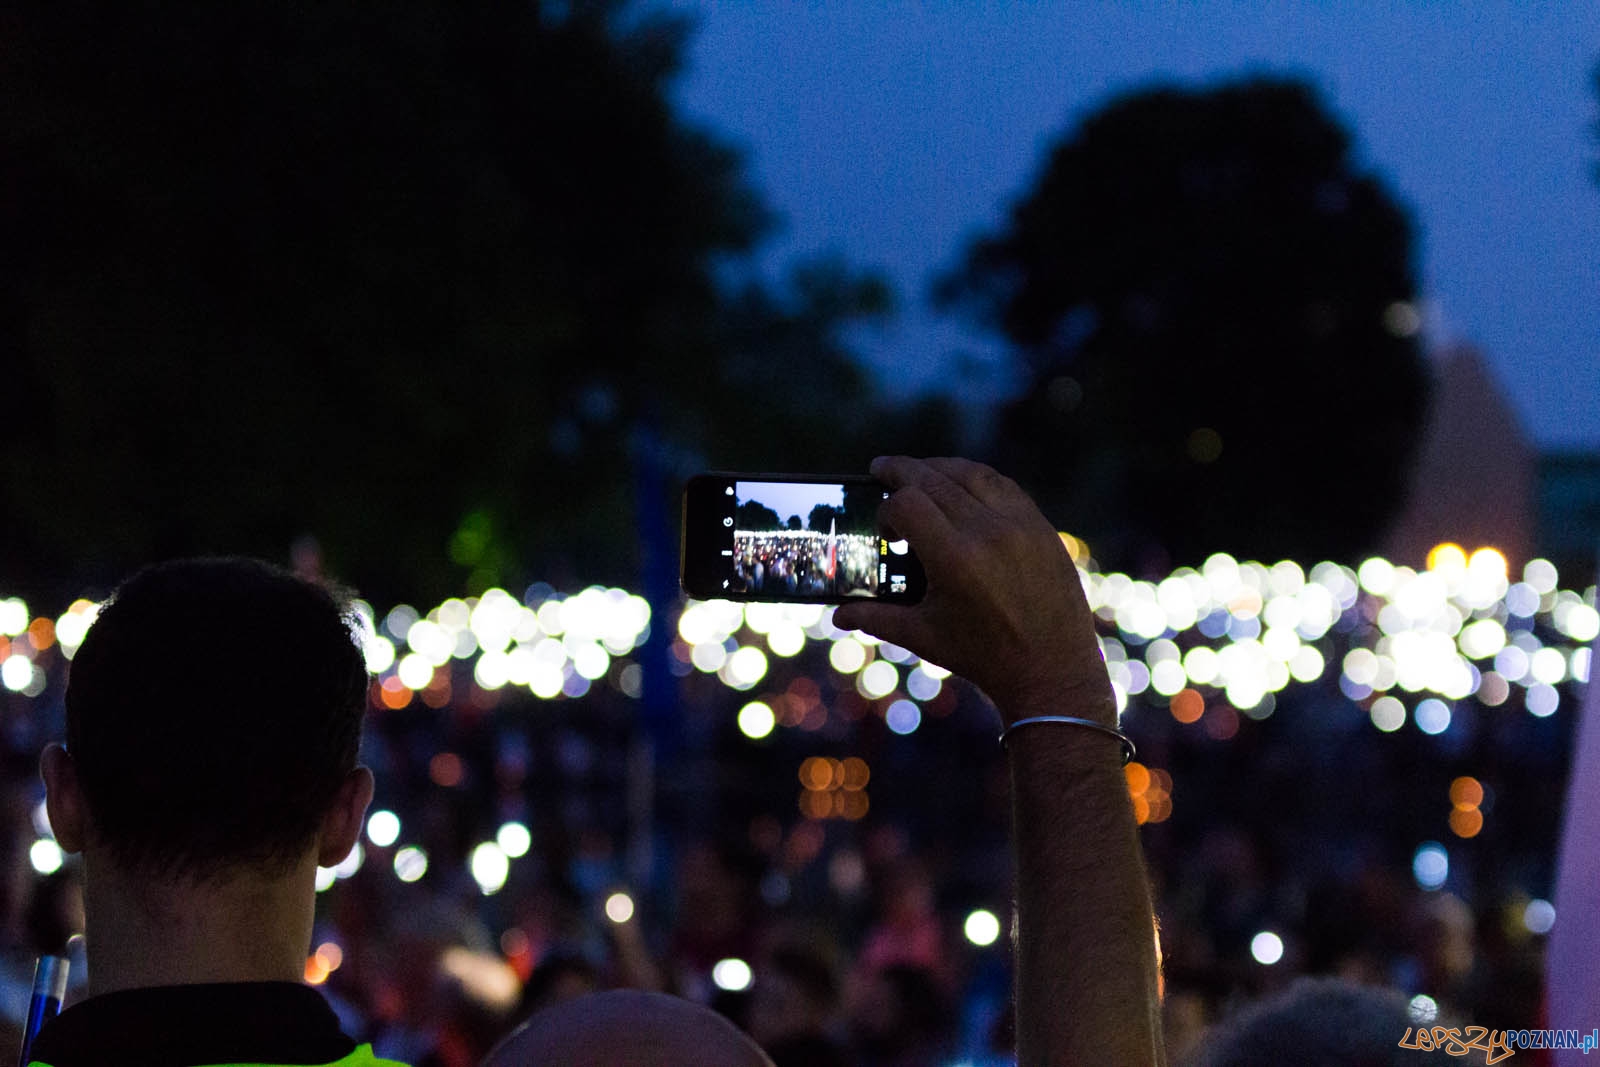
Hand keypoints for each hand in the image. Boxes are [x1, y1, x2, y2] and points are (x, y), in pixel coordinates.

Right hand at [832, 456, 1113, 727]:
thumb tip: (836, 614)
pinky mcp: (1041, 527)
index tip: (886, 529)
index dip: (887, 509)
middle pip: (934, 478)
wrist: (1051, 671)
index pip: (907, 502)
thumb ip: (875, 618)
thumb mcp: (923, 637)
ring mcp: (1020, 526)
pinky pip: (1003, 486)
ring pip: (970, 473)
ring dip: (938, 467)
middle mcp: (988, 533)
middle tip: (880, 468)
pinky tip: (959, 483)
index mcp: (955, 560)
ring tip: (917, 471)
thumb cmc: (982, 657)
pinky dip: (975, 478)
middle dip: (901, 471)